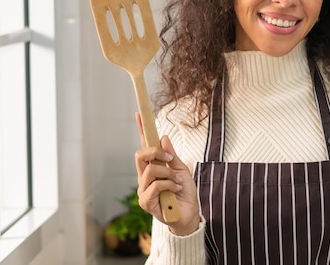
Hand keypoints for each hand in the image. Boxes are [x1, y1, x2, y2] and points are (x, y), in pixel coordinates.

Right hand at [134, 113, 199, 235]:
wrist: (190, 214)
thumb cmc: (184, 193)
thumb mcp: (181, 170)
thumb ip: (171, 156)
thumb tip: (164, 137)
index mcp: (152, 168)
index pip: (144, 146)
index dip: (141, 130)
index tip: (140, 114)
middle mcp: (144, 178)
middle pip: (140, 155)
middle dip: (155, 152)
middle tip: (170, 159)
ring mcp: (143, 190)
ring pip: (149, 170)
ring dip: (167, 173)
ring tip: (177, 181)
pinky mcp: (146, 202)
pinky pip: (155, 185)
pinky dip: (169, 184)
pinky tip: (175, 189)